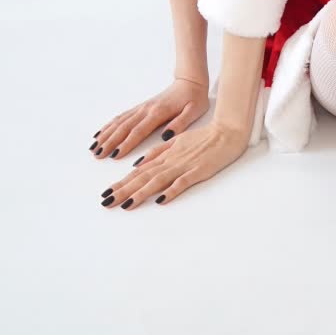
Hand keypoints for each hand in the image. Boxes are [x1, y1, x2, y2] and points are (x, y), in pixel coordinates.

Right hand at [89, 76, 208, 160]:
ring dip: (106, 134)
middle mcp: (146, 109)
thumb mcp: (194, 111)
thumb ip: (180, 123)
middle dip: (109, 142)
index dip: (126, 144)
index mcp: (158, 112)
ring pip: (119, 122)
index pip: (139, 131)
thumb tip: (165, 136)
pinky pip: (122, 117)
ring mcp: (142, 108)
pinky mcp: (141, 107)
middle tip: (97, 155)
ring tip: (94, 147)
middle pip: (124, 127)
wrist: (190, 81)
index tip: (114, 155)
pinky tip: (101, 133)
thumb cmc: (194, 98)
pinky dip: (109, 125)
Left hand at [100, 121, 248, 209]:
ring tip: (124, 204)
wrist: (228, 130)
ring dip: (140, 193)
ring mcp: (185, 165)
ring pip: (158, 180)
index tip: (107, 193)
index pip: (139, 171)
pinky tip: (160, 200)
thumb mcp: (177, 140)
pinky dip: (171, 190)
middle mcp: (171, 160)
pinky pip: (183, 182)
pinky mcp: (199, 171)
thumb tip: (137, 164)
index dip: (122, 182)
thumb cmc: (205, 136)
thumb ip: (158, 152)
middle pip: (143, 177)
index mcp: (166, 153)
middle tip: (106, 202)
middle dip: (123, 190)